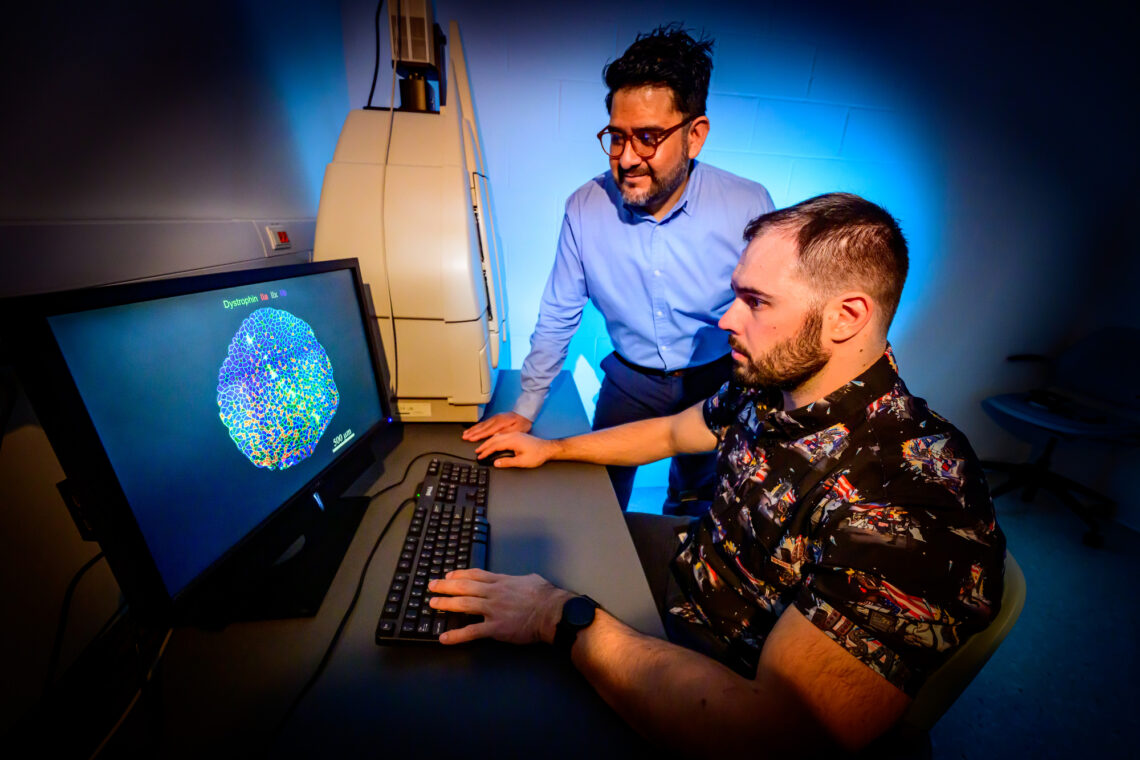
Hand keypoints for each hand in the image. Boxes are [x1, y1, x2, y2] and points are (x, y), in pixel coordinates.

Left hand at [428, 568, 572, 644]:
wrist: (552, 612)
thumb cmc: (546, 596)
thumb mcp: (530, 580)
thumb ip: (518, 580)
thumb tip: (520, 581)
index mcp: (502, 581)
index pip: (475, 575)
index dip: (459, 574)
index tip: (448, 575)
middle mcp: (493, 593)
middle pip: (464, 587)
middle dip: (445, 585)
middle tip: (432, 586)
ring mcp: (493, 610)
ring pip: (464, 604)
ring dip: (446, 603)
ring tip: (433, 603)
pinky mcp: (495, 628)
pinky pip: (472, 631)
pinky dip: (457, 635)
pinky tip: (444, 638)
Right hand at [462, 411, 532, 441]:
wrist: (526, 413)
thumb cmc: (523, 423)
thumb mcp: (518, 430)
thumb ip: (506, 433)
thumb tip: (494, 436)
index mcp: (501, 423)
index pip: (487, 431)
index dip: (478, 436)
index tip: (471, 440)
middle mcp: (496, 420)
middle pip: (482, 427)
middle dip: (472, 433)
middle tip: (464, 437)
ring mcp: (495, 418)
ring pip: (481, 425)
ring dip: (473, 429)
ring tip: (465, 434)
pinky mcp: (495, 418)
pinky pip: (484, 423)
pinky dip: (477, 426)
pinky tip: (473, 429)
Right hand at [474, 432, 557, 468]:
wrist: (547, 448)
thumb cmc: (537, 455)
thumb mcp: (522, 462)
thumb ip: (508, 462)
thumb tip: (496, 463)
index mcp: (513, 440)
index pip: (495, 445)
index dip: (486, 451)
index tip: (480, 456)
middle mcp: (512, 435)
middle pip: (494, 439)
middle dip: (484, 445)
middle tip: (477, 452)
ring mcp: (514, 434)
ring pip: (497, 436)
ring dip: (488, 441)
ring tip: (482, 447)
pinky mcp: (516, 435)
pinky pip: (502, 435)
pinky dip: (494, 439)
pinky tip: (492, 441)